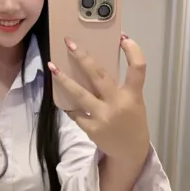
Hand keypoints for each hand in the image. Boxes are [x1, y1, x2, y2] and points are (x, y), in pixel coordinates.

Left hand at [48, 34, 149, 162]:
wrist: (130, 152)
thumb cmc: (132, 122)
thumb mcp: (134, 102)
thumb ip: (121, 87)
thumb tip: (96, 66)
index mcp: (133, 95)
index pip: (138, 69)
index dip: (133, 51)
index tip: (123, 37)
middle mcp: (118, 104)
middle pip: (98, 75)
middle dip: (82, 57)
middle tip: (69, 43)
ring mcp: (103, 117)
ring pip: (79, 94)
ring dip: (64, 79)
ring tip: (52, 66)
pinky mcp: (91, 129)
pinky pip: (75, 112)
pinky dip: (68, 105)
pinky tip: (61, 98)